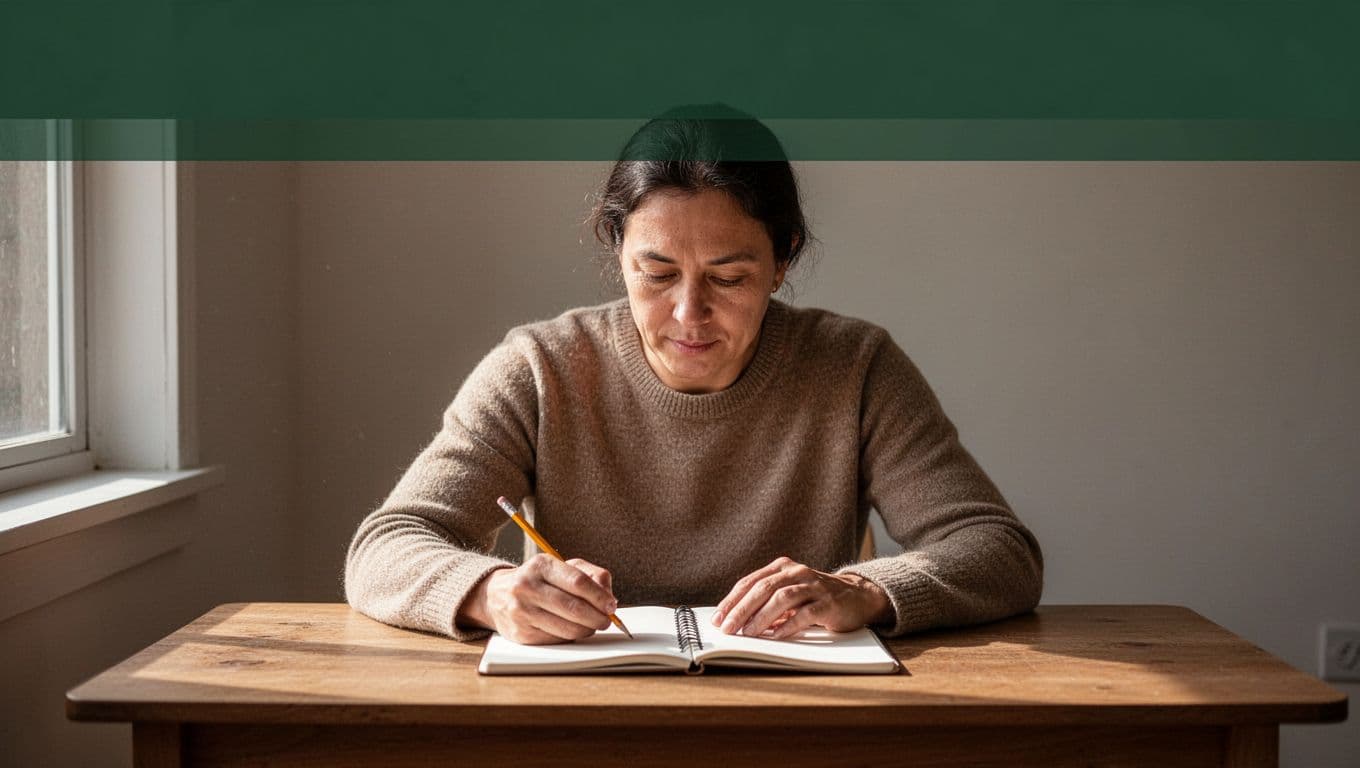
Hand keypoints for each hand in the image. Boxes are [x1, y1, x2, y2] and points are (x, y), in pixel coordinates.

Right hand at [459, 554, 617, 643]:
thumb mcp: (562, 567)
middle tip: (606, 620)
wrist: (497, 596)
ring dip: (587, 629)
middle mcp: (527, 586)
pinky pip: (556, 639)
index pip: (577, 582)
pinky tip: (571, 629)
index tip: (611, 605)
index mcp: (541, 565)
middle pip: (573, 607)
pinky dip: (570, 636)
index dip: (599, 596)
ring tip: (592, 625)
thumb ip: (591, 575)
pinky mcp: (521, 633)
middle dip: (597, 617)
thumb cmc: (539, 580)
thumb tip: (609, 597)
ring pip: (567, 627)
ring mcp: (522, 611)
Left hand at [713, 556, 892, 639]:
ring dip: (762, 617)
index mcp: (782, 568)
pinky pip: (806, 613)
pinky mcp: (829, 602)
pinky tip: (777, 636)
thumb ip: (766, 603)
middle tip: (727, 628)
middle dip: (742, 609)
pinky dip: (789, 625)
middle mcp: (797, 572)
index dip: (732, 600)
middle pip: (763, 588)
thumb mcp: (789, 594)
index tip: (718, 618)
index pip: (751, 581)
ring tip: (748, 633)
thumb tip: (737, 621)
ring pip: (783, 598)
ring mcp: (814, 586)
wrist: (857, 596)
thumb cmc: (816, 597)